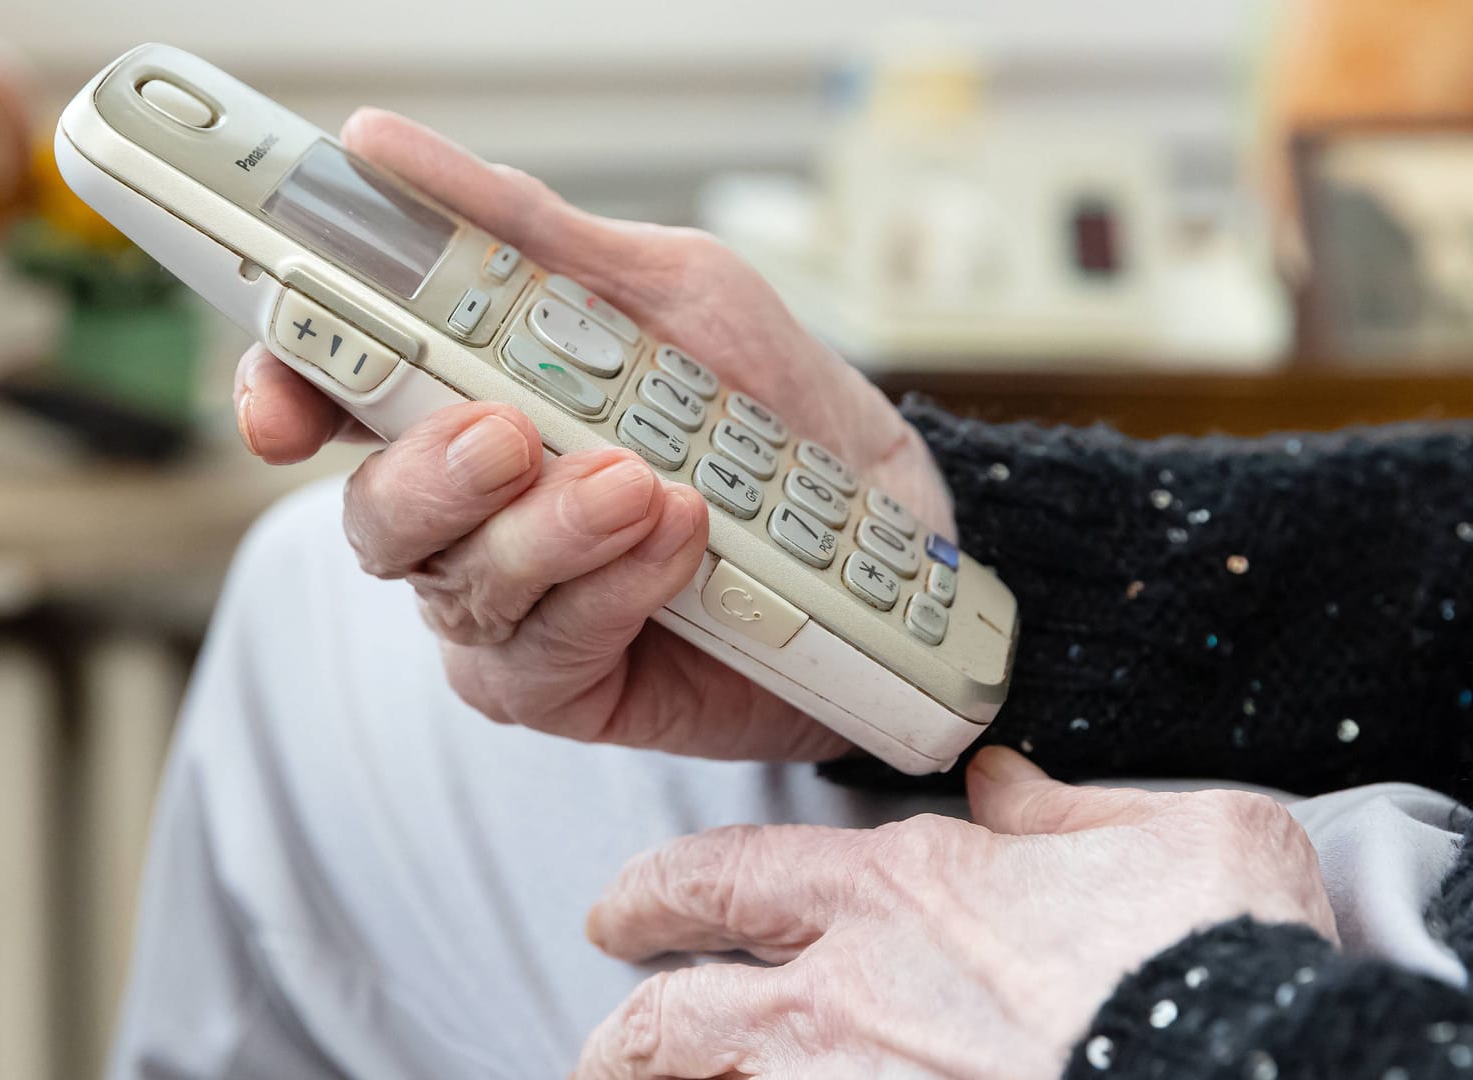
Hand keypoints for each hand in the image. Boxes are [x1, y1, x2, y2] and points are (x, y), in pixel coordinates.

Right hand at [233, 108, 952, 760]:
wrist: (890, 526)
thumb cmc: (766, 404)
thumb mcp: (662, 288)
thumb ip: (523, 231)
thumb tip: (381, 147)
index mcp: (459, 407)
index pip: (328, 402)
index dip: (283, 396)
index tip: (285, 401)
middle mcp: (463, 516)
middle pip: (372, 515)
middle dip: (428, 476)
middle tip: (507, 433)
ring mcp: (505, 609)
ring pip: (458, 588)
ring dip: (547, 532)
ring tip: (642, 482)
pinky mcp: (561, 687)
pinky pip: (540, 653)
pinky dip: (608, 594)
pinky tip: (676, 545)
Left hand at [574, 748, 1337, 1078]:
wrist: (1262, 1068)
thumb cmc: (1223, 957)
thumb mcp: (1179, 831)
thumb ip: (1068, 808)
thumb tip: (1006, 786)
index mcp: (901, 890)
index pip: (727, 876)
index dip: (658, 891)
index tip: (620, 911)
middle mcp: (849, 995)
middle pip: (674, 1016)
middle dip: (620, 1036)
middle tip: (601, 1048)